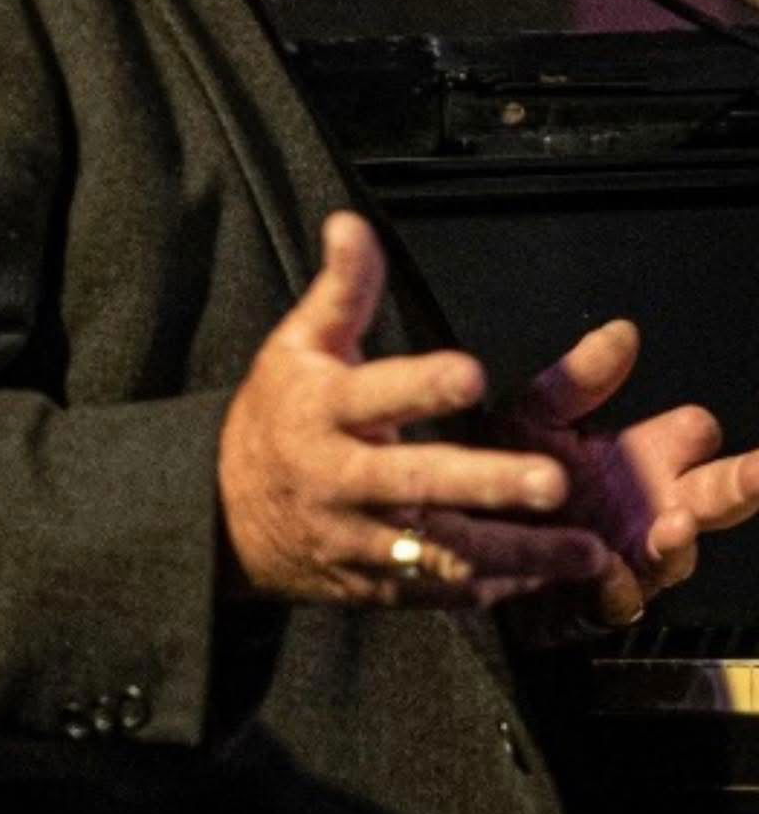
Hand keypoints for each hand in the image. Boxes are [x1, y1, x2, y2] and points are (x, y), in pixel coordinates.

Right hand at [217, 211, 611, 606]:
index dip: (420, 385)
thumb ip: (342, 289)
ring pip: (440, 551)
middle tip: (553, 481)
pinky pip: (436, 592)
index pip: (375, 394)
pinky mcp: (372, 584)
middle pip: (416, 483)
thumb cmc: (279, 413)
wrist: (225, 517)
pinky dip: (492, 589)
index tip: (472, 374)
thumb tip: (352, 221)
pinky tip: (548, 579)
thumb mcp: (298, 344)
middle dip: (486, 484)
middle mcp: (340, 478)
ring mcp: (357, 539)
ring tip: (587, 551)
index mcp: (323, 409)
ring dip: (516, 554)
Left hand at [503, 319, 758, 626]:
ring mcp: (630, 557)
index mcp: (643, 455)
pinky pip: (620, 599)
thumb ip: (575, 380)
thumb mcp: (532, 413)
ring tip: (675, 522)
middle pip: (716, 496)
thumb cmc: (507, 466)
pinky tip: (609, 569)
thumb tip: (624, 330)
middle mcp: (650, 506)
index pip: (694, 437)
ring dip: (678, 541)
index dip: (693, 434)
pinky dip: (617, 586)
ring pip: (677, 554)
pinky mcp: (594, 601)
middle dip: (746, 485)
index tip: (691, 430)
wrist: (456, 533)